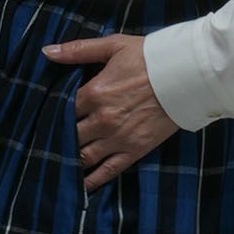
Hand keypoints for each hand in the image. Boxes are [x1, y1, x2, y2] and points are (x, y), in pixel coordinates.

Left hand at [41, 34, 180, 194]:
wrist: (187, 74)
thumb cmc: (150, 57)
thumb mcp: (113, 46)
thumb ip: (78, 50)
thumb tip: (48, 51)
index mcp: (94, 93)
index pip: (61, 110)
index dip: (52, 115)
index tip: (46, 119)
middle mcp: (102, 120)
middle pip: (69, 136)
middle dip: (58, 140)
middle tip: (47, 146)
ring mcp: (118, 139)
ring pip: (83, 157)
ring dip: (69, 162)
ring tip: (58, 165)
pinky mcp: (133, 151)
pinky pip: (106, 171)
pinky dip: (91, 181)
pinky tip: (79, 187)